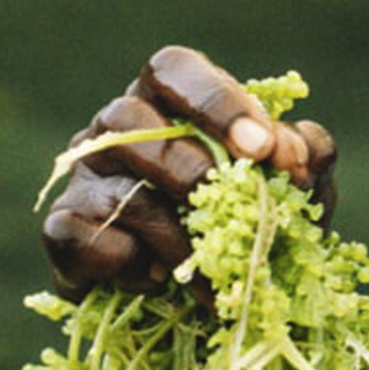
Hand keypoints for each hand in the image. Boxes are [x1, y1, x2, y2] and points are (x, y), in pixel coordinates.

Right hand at [40, 45, 336, 297]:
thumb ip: (306, 155)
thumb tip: (293, 150)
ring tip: (216, 279)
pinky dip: (127, 263)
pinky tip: (156, 281)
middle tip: (235, 210)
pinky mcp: (62, 230)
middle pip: (129, 118)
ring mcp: (84, 177)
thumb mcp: (295, 187)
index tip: (262, 147)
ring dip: (176, 240)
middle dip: (191, 169)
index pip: (173, 68)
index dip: (216, 102)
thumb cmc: (252, 222)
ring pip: (118, 190)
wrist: (210, 301)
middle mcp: (116, 129)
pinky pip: (79, 236)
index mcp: (169, 101)